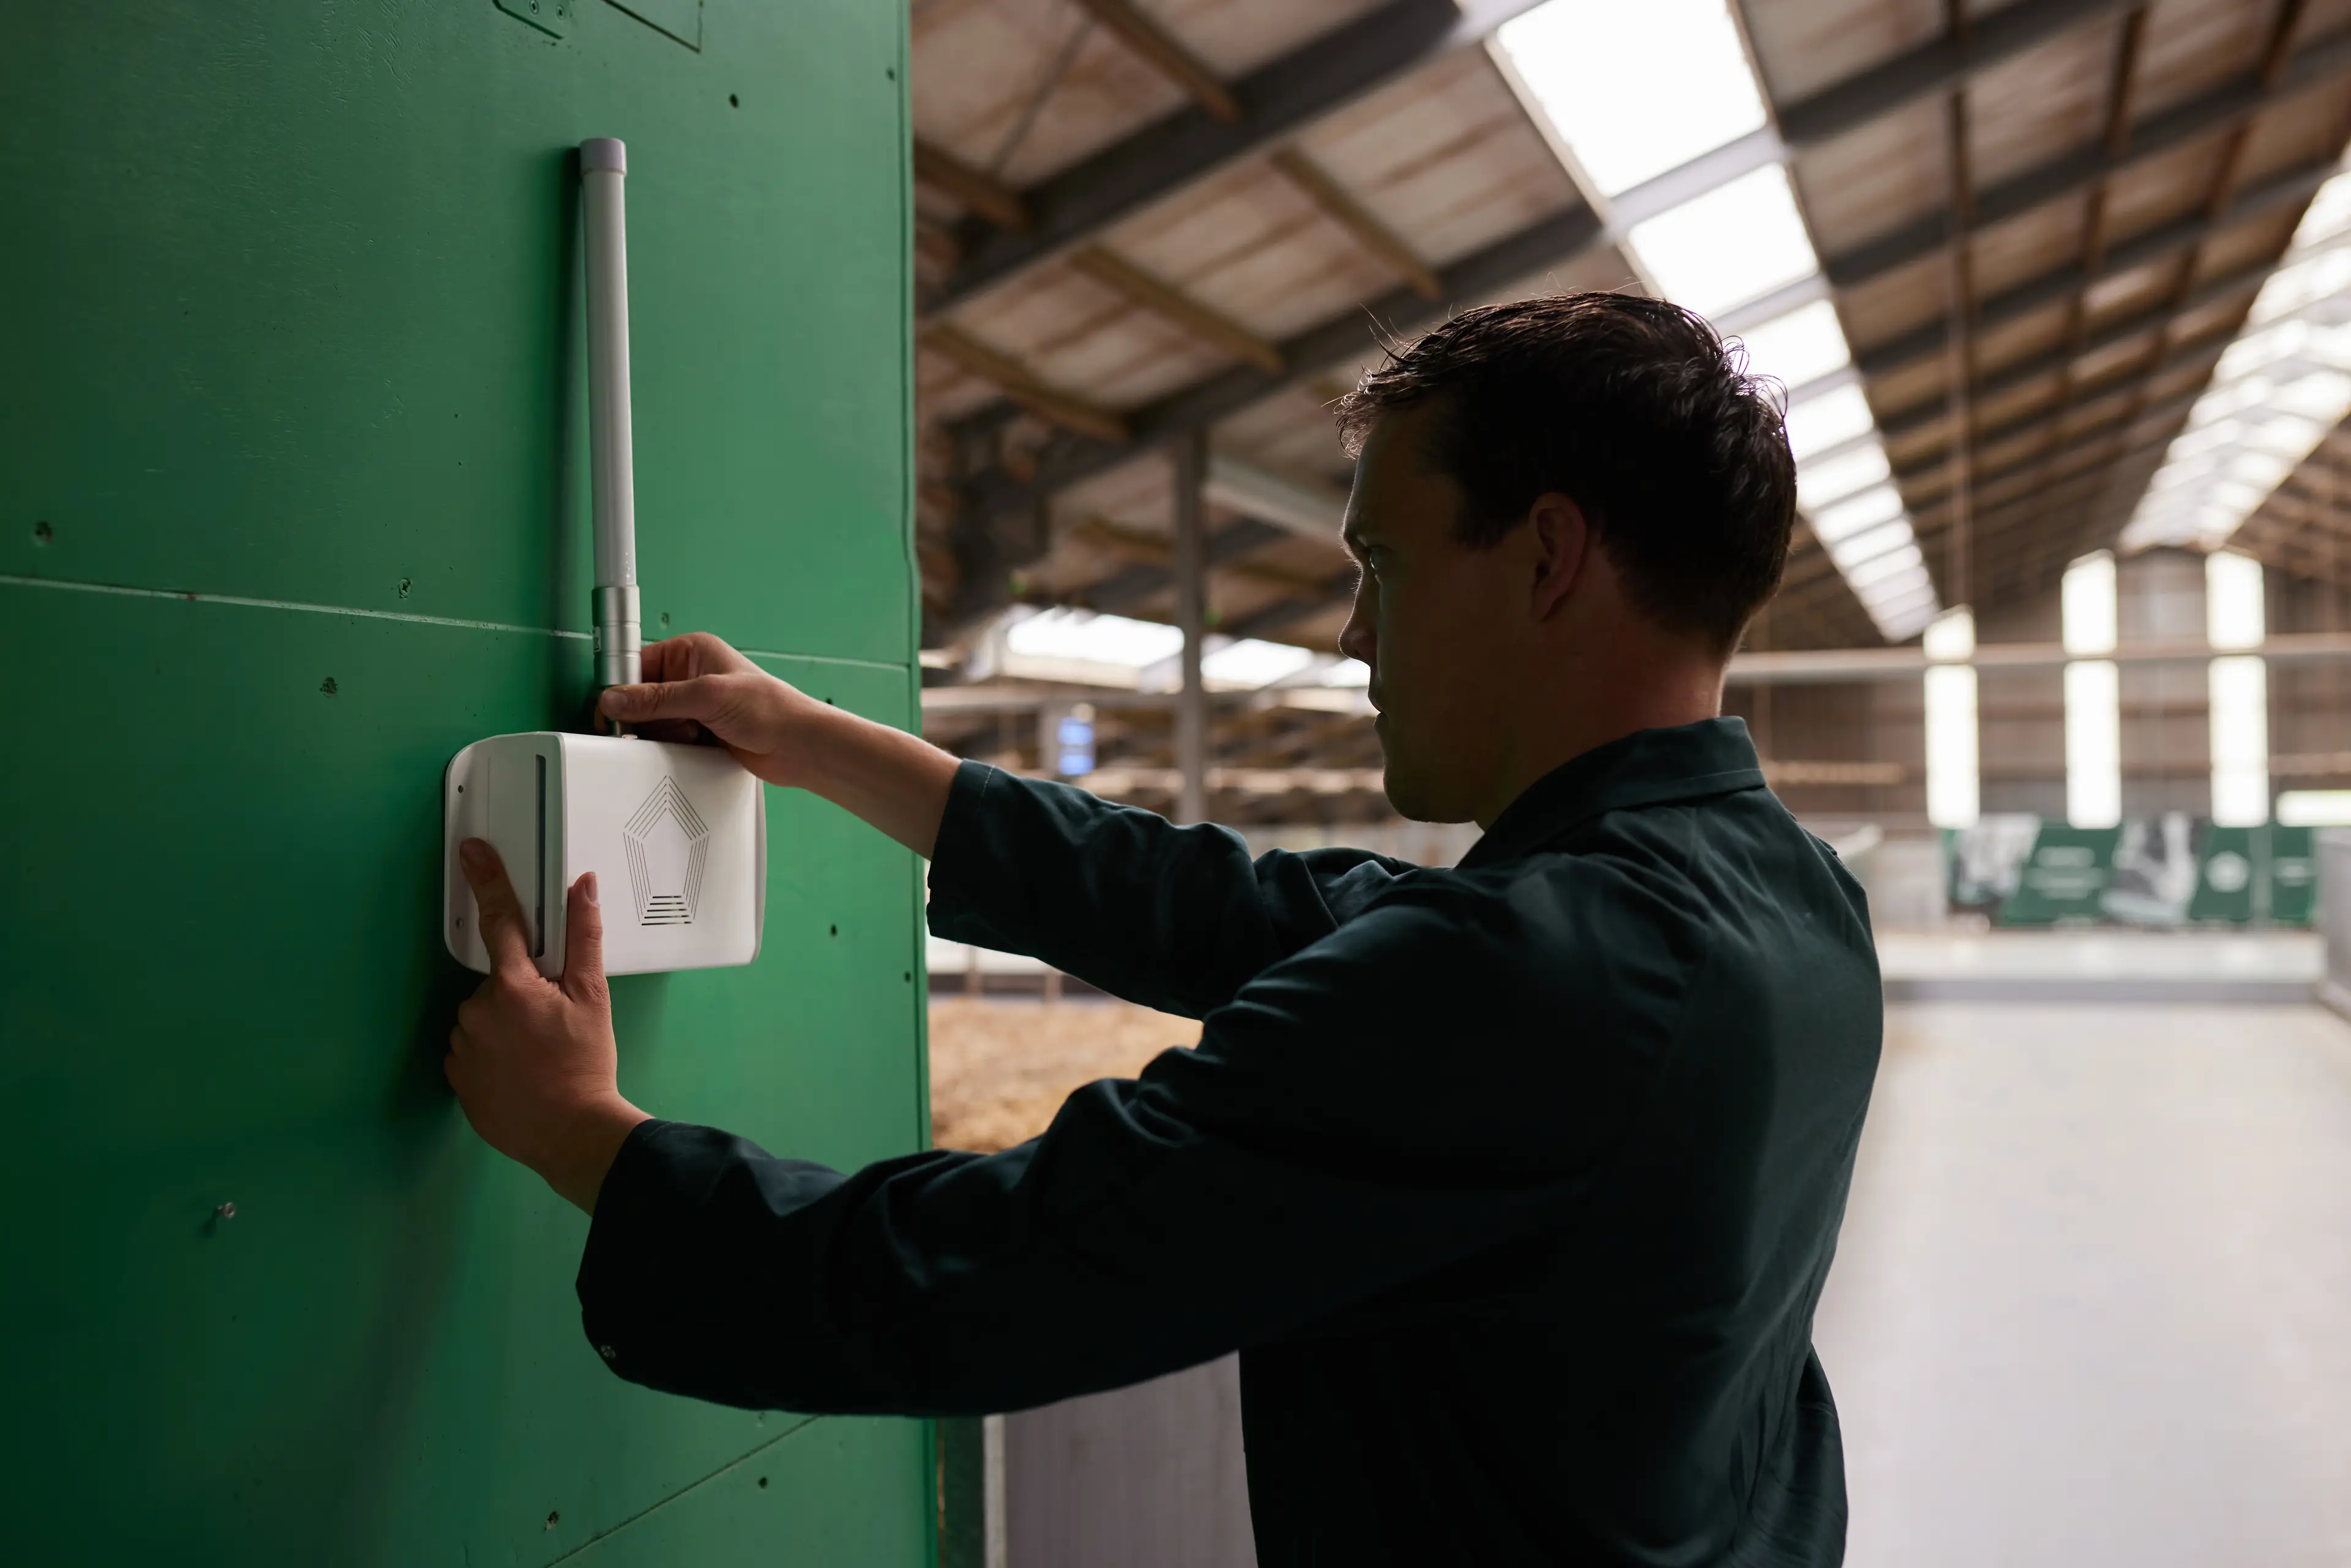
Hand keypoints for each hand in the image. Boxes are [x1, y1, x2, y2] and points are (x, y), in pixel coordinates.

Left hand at [445, 839, 647, 1212]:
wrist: (569, 1133)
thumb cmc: (585, 1065)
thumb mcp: (593, 998)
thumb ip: (583, 938)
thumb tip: (581, 887)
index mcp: (513, 985)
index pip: (500, 920)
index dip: (487, 880)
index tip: (471, 850)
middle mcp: (477, 1010)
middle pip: (496, 982)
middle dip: (519, 994)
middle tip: (552, 1024)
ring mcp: (462, 1046)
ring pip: (481, 1018)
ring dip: (503, 1027)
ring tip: (537, 1054)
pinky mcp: (456, 1077)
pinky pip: (470, 1051)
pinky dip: (491, 1055)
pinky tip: (518, 1072)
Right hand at [596, 632, 828, 789]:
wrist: (800, 747)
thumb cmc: (769, 709)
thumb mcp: (707, 696)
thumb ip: (658, 699)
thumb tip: (615, 699)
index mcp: (693, 652)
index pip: (639, 664)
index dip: (621, 687)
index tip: (608, 710)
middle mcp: (692, 677)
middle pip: (643, 697)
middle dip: (644, 717)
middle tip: (648, 731)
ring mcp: (696, 707)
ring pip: (654, 723)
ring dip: (661, 736)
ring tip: (687, 737)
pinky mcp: (701, 734)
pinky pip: (670, 742)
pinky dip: (672, 750)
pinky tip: (690, 750)